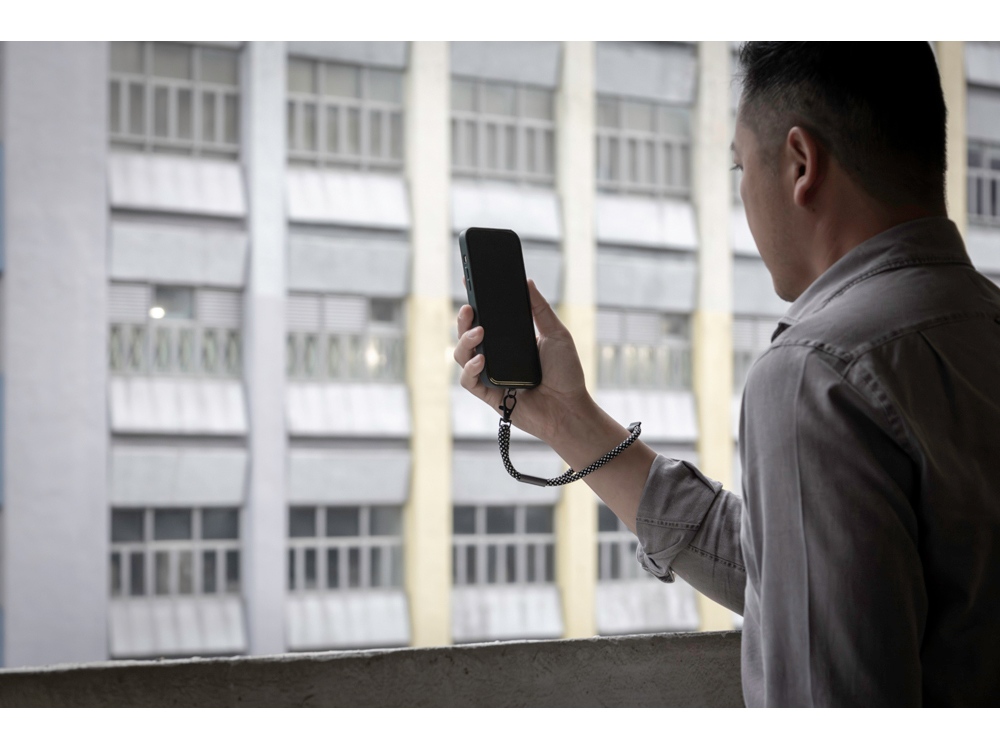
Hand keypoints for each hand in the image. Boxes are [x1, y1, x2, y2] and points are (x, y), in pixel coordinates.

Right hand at [453, 279, 590, 444]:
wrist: (570, 408)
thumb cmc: (566, 374)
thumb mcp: (557, 334)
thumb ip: (540, 309)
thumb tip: (527, 281)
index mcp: (509, 341)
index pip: (486, 319)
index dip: (474, 303)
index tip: (467, 280)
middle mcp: (496, 357)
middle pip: (467, 335)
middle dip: (463, 320)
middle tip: (469, 308)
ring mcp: (490, 376)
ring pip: (461, 356)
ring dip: (465, 341)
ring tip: (479, 332)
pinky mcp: (489, 395)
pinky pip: (468, 381)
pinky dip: (471, 369)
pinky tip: (481, 359)